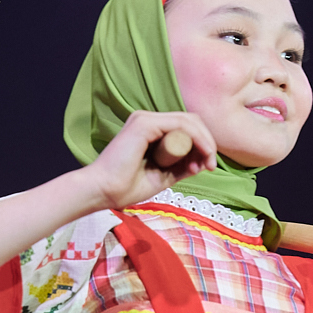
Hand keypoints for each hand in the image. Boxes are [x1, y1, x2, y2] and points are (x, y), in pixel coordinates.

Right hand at [83, 110, 218, 209]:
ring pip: (188, 121)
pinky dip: (196, 139)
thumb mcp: (162, 176)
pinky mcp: (144, 124)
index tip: (204, 168)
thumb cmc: (125, 187)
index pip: (185, 128)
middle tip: (210, 165)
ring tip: (208, 163)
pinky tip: (201, 155)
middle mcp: (147, 120)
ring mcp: (145, 120)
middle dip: (206, 142)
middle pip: (190, 121)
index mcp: (149, 131)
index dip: (201, 145)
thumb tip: (202, 162)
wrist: (102, 192)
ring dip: (204, 141)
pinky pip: (180, 125)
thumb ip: (180, 167)